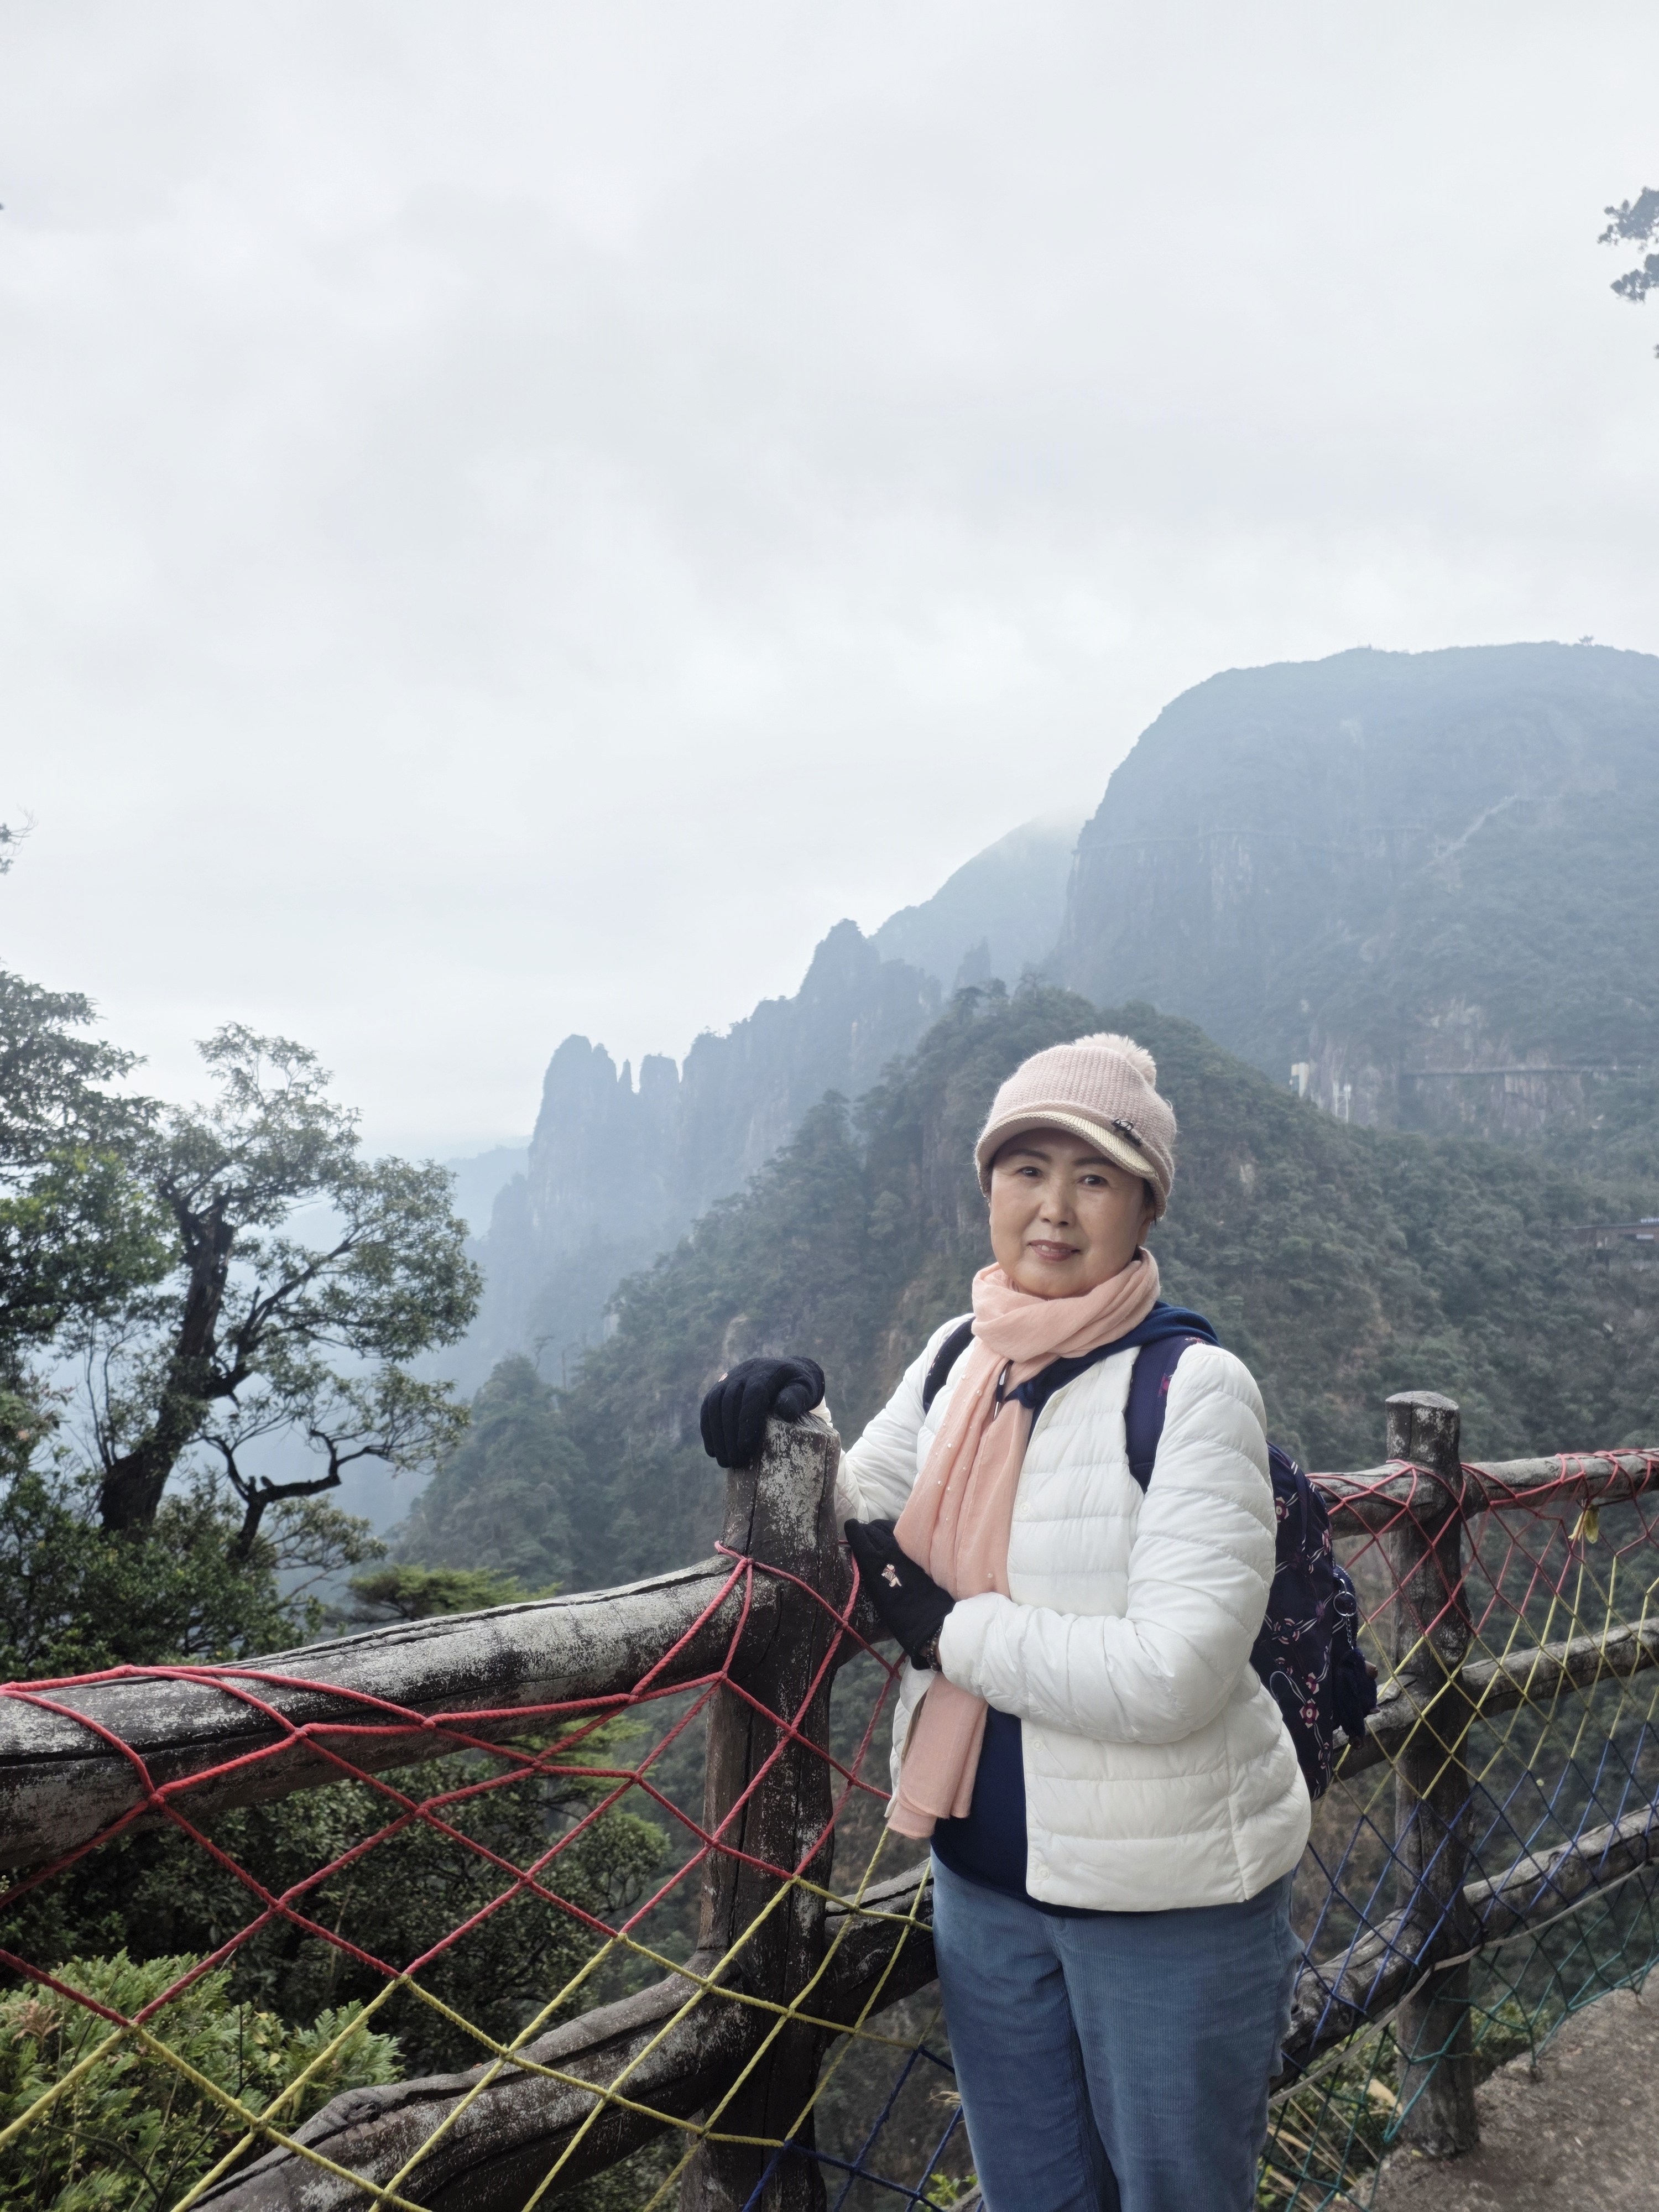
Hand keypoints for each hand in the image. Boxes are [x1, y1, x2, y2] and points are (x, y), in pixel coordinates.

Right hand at [699, 1356, 825, 1469]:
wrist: (786, 1370)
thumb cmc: (798, 1387)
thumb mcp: (805, 1389)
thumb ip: (797, 1398)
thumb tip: (785, 1413)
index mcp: (768, 1371)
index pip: (753, 1393)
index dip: (747, 1420)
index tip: (746, 1447)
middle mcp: (745, 1372)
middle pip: (730, 1401)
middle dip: (730, 1433)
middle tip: (735, 1461)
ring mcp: (730, 1377)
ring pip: (715, 1404)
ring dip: (717, 1434)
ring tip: (724, 1461)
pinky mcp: (720, 1386)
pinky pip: (708, 1406)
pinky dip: (708, 1429)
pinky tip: (713, 1451)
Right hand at [844, 1519, 953, 1667]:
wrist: (933, 1622)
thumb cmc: (901, 1618)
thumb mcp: (877, 1596)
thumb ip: (870, 1572)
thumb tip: (864, 1557)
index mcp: (874, 1563)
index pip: (859, 1535)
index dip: (853, 1531)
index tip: (851, 1529)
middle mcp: (889, 1550)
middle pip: (873, 1528)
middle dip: (867, 1530)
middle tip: (865, 1535)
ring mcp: (906, 1548)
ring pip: (889, 1527)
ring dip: (882, 1529)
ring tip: (880, 1536)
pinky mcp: (919, 1551)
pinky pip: (904, 1534)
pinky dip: (897, 1534)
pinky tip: (897, 1541)